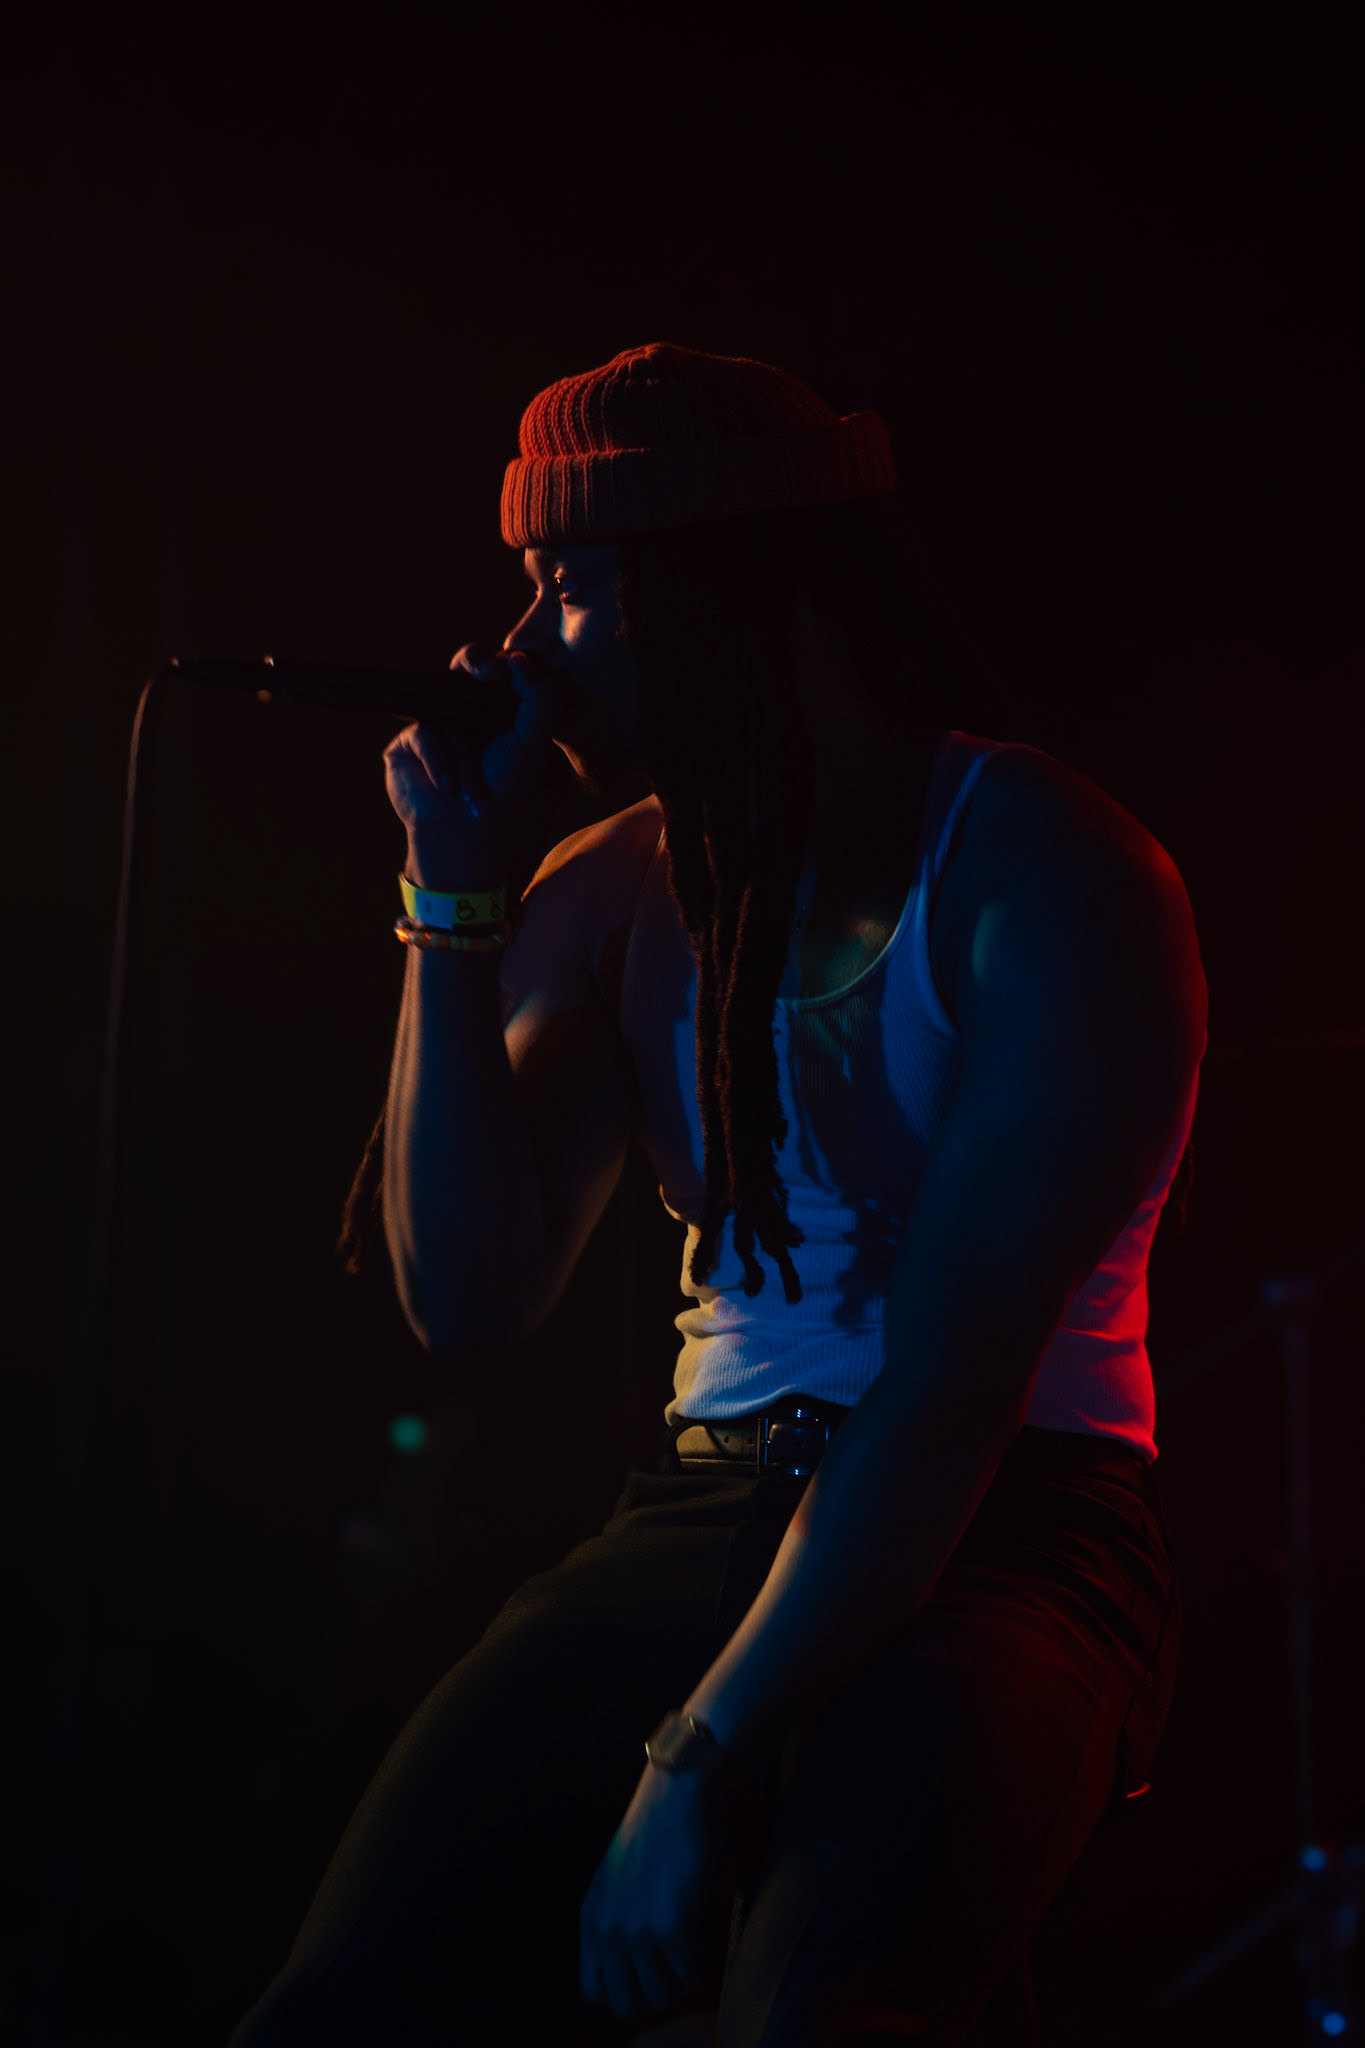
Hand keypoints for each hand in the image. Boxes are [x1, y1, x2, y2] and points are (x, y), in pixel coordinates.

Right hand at [384, 645, 572, 883]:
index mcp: (495, 710)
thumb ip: (538, 700)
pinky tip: (446, 786)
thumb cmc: (503, 790)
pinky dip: (440, 760)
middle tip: (486, 672)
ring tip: (468, 781)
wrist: (465, 832)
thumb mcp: (531, 744)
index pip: (495, 670)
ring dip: (463, 747)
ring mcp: (434, 726)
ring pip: (445, 706)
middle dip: (474, 663)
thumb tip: (517, 657)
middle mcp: (464, 713)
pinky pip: (424, 733)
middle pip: (463, 666)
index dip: (500, 663)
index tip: (508, 667)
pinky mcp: (407, 743)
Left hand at [580, 1763, 734, 2022]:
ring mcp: (636, 1929)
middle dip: (656, 1991)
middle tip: (676, 1964)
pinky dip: (706, 1961)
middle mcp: (607, 1929)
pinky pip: (693, 1974)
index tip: (649, 1972)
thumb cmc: (657, 1834)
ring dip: (682, 1978)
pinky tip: (708, 1931)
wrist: (679, 1792)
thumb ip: (617, 1925)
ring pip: (662, 1996)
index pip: (593, 1993)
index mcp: (590, 1919)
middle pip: (627, 2004)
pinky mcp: (671, 1924)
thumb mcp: (617, 1883)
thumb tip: (636, 1974)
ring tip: (693, 1945)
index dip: (625, 1989)